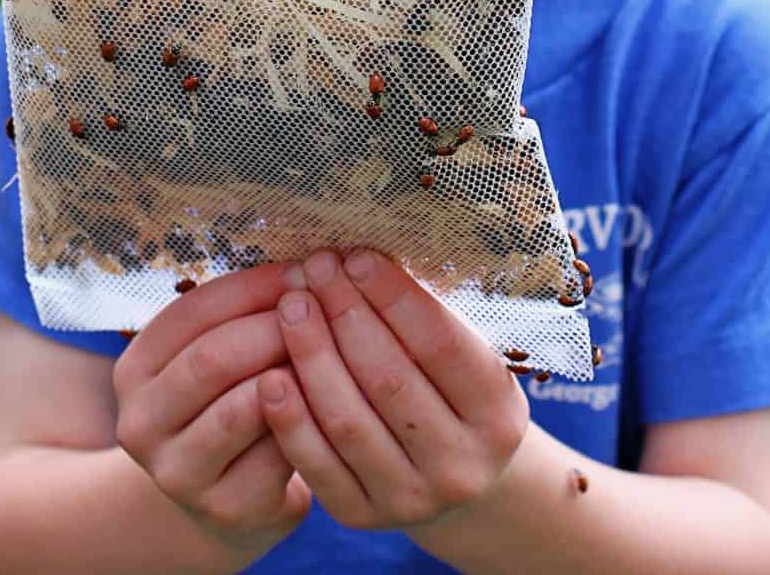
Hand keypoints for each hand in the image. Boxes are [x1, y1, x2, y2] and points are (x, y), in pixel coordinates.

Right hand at [114, 265, 310, 555]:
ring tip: (332, 345)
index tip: (301, 267)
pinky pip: (276, 452)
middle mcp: (139, 422)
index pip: (193, 310)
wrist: (228, 498)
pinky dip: (308, 418)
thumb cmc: (231, 402)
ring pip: (243, 407)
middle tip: (323, 305)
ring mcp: (176, 472)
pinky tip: (333, 395)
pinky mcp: (223, 508)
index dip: (252, 285)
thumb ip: (238, 316)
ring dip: (294, 370)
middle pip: (214, 358)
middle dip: (275, 325)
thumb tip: (302, 260)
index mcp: (134, 368)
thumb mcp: (214, 359)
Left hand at [258, 248, 529, 532]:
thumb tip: (360, 255)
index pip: (440, 344)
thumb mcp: (466, 359)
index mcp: (498, 415)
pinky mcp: (364, 516)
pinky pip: (318, 464)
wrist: (450, 479)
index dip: (393, 296)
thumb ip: (426, 318)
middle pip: (390, 378)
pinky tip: (271, 375)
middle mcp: (461, 464)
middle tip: (315, 268)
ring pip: (349, 419)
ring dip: (312, 354)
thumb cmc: (450, 393)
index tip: (357, 255)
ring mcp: (413, 498)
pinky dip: (291, 418)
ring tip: (291, 305)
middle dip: (345, 314)